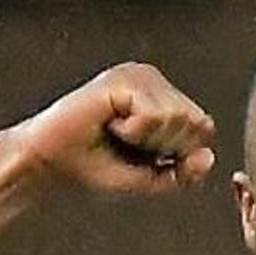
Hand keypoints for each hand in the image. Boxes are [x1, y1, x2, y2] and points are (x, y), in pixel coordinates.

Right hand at [15, 64, 219, 196]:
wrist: (47, 162)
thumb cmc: (91, 165)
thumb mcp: (146, 178)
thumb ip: (181, 174)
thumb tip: (208, 158)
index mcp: (162, 96)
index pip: (203, 127)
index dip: (178, 153)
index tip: (141, 154)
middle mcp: (154, 80)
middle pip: (195, 122)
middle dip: (163, 147)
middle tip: (126, 144)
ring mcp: (139, 76)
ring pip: (177, 118)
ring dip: (145, 140)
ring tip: (116, 132)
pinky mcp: (123, 80)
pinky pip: (152, 115)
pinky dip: (133, 132)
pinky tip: (110, 124)